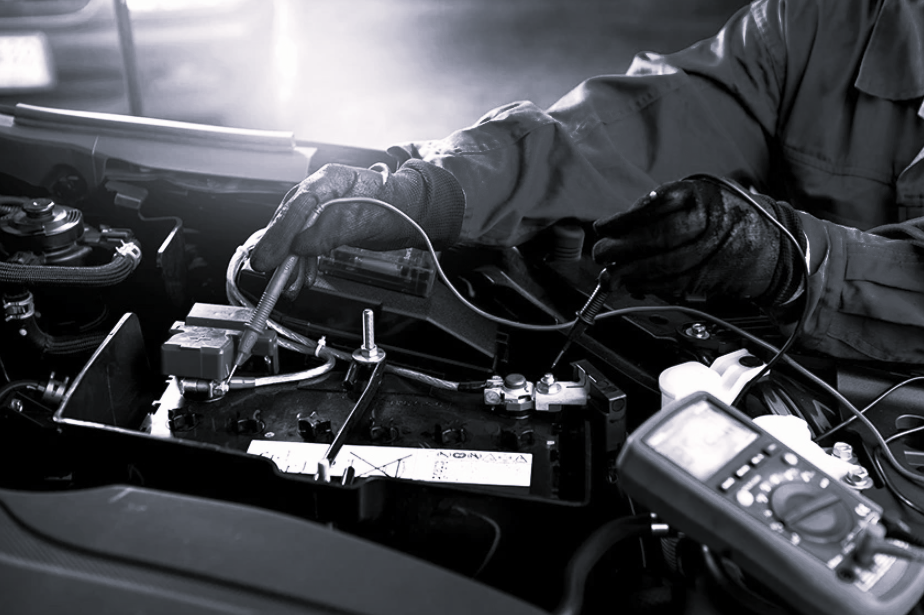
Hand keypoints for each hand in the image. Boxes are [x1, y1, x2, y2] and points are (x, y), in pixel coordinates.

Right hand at [250, 160, 463, 291]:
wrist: (412, 213)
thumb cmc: (396, 207)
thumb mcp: (368, 219)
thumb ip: (333, 230)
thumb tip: (302, 245)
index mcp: (331, 179)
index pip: (299, 204)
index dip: (281, 230)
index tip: (271, 255)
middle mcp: (321, 190)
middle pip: (290, 218)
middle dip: (278, 247)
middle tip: (266, 268)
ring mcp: (321, 207)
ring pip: (296, 233)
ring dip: (291, 261)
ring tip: (290, 284)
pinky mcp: (324, 224)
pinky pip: (306, 243)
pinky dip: (303, 262)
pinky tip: (304, 277)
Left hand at [591, 177, 804, 305]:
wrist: (778, 246)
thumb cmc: (731, 218)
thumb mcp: (701, 196)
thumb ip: (663, 205)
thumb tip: (621, 224)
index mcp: (702, 195)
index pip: (654, 206)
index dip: (623, 220)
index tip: (603, 228)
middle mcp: (710, 220)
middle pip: (657, 236)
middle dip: (621, 249)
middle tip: (601, 254)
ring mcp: (714, 250)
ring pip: (664, 265)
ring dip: (630, 274)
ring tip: (610, 277)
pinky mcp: (714, 276)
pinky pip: (675, 284)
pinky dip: (650, 287)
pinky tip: (635, 285)